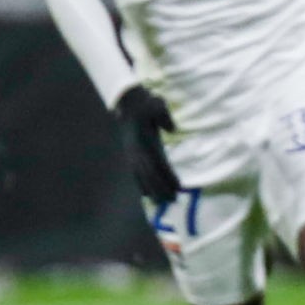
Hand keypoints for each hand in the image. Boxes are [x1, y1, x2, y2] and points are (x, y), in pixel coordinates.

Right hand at [113, 84, 179, 203]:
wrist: (126, 102)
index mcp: (146, 140)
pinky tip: (146, 195)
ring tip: (162, 203)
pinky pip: (133, 174)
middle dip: (161, 189)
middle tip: (172, 201)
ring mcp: (131, 154)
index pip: (159, 162)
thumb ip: (164, 117)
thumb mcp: (157, 105)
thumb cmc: (145, 103)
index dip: (168, 176)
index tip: (179, 187)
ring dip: (151, 191)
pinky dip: (140, 185)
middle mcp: (137, 150)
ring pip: (140, 177)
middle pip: (149, 174)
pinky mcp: (128, 155)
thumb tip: (172, 129)